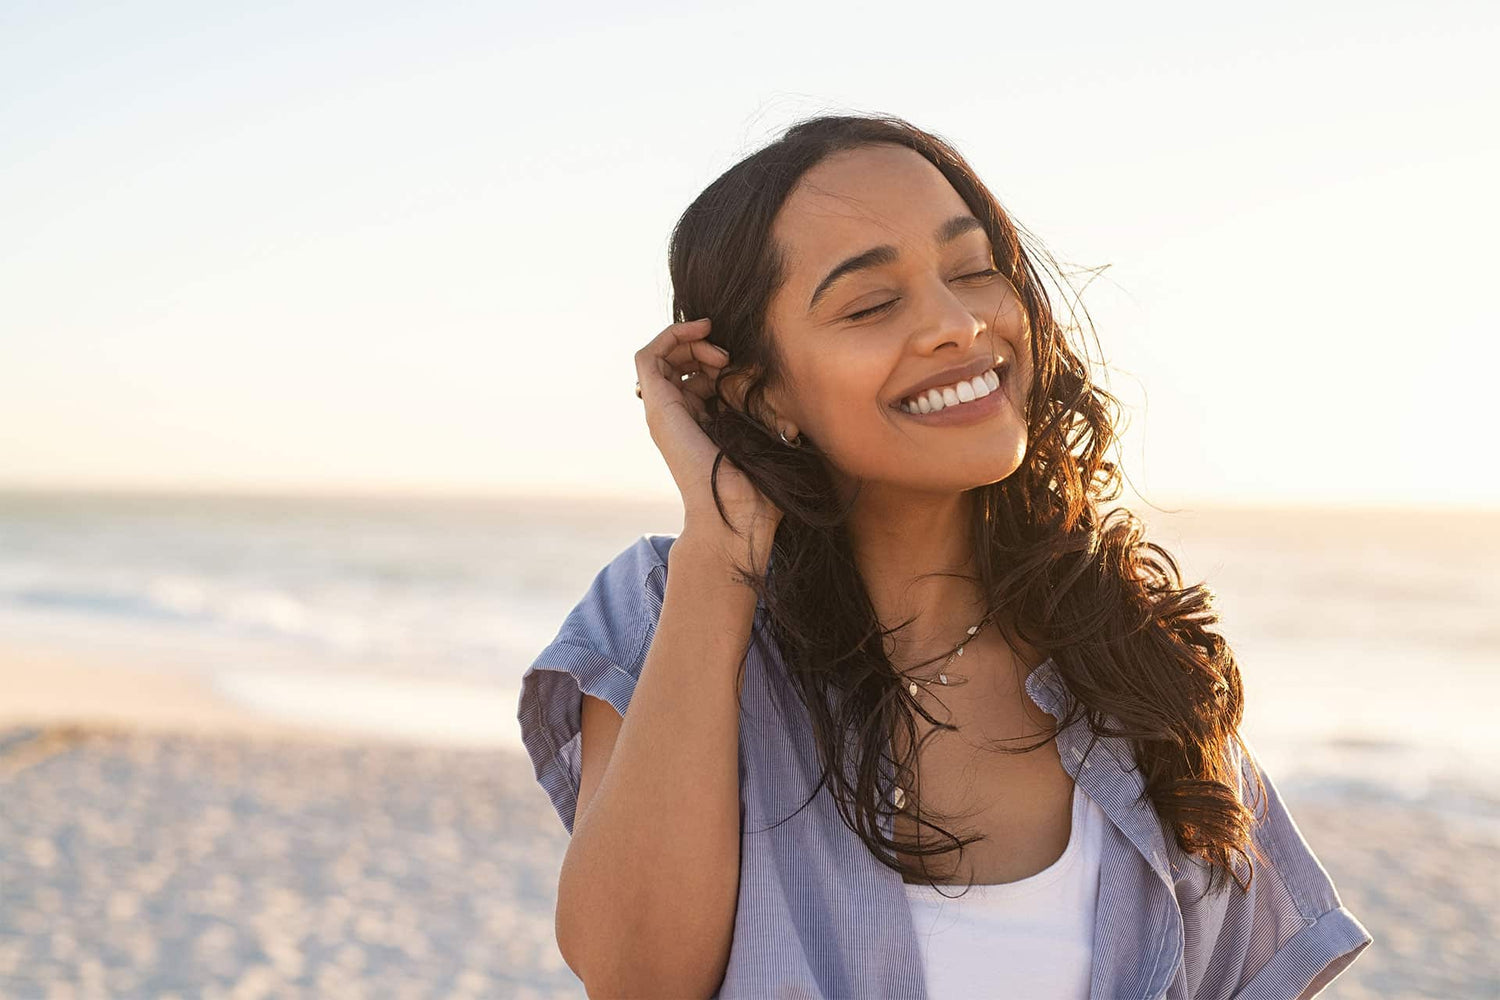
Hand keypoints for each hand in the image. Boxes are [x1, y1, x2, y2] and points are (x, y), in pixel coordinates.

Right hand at [633, 318, 783, 561]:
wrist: (737, 514)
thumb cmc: (757, 485)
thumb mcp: (765, 431)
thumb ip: (762, 408)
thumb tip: (770, 390)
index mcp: (698, 421)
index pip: (695, 375)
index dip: (716, 358)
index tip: (742, 363)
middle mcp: (677, 415)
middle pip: (676, 361)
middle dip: (702, 347)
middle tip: (728, 357)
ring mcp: (664, 411)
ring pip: (660, 356)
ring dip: (688, 340)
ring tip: (718, 352)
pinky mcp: (658, 407)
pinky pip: (646, 357)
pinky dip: (670, 336)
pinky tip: (699, 333)